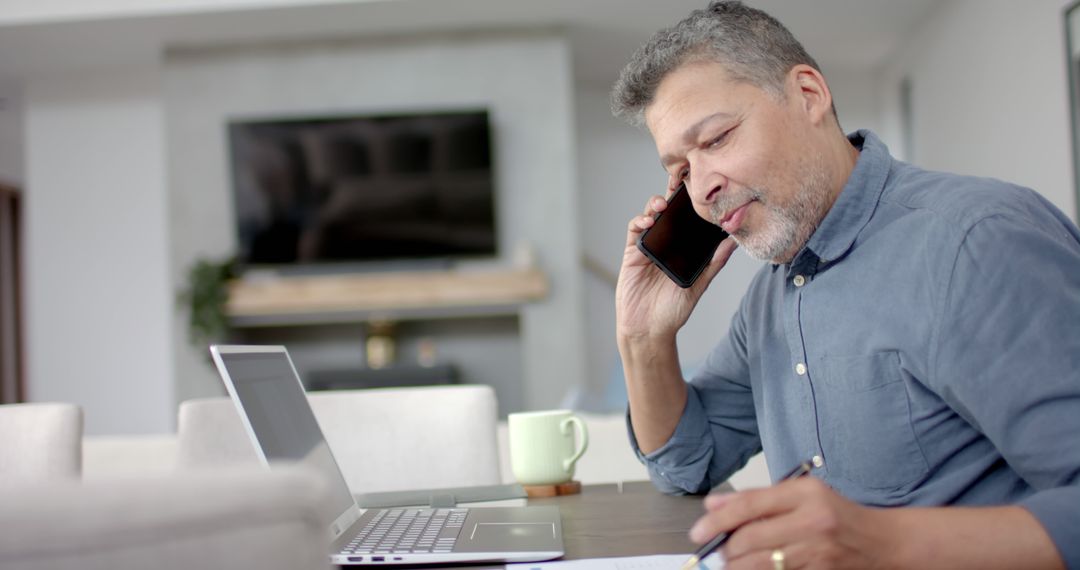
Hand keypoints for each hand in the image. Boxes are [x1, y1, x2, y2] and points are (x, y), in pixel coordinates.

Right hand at [615, 192, 736, 341]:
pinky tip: (649, 222)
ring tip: (663, 204)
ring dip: (655, 205)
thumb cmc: (673, 310)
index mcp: (681, 248)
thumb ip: (714, 263)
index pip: (687, 219)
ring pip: (650, 215)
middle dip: (672, 194)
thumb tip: (732, 242)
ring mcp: (647, 246)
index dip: (691, 201)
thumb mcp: (699, 285)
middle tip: (680, 182)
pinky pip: (634, 230)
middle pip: (668, 211)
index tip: (700, 186)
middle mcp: (664, 243)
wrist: (649, 329)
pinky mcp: (632, 253)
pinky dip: (640, 221)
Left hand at [690, 477, 896, 569]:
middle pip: (750, 538)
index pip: (748, 506)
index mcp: (805, 493)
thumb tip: (713, 505)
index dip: (717, 521)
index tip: (698, 532)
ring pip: (760, 564)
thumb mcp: (801, 495)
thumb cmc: (838, 516)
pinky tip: (755, 569)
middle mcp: (812, 520)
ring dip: (738, 567)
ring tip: (733, 564)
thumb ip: (756, 499)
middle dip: (726, 550)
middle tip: (718, 553)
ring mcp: (818, 551)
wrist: (884, 543)